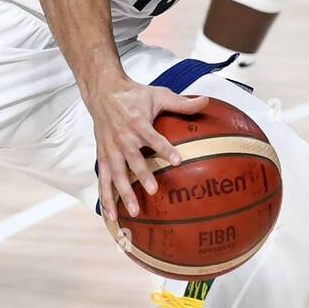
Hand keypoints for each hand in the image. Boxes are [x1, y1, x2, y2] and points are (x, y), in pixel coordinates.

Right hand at [90, 80, 208, 218]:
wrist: (103, 91)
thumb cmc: (134, 95)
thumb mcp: (158, 95)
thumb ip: (181, 103)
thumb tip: (206, 100)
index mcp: (137, 122)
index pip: (153, 137)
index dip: (164, 148)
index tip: (178, 160)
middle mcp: (123, 137)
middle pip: (132, 159)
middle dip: (142, 175)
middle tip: (153, 191)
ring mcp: (110, 149)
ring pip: (116, 174)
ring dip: (123, 193)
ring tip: (134, 211)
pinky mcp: (102, 156)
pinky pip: (103, 179)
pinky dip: (105, 197)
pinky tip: (111, 215)